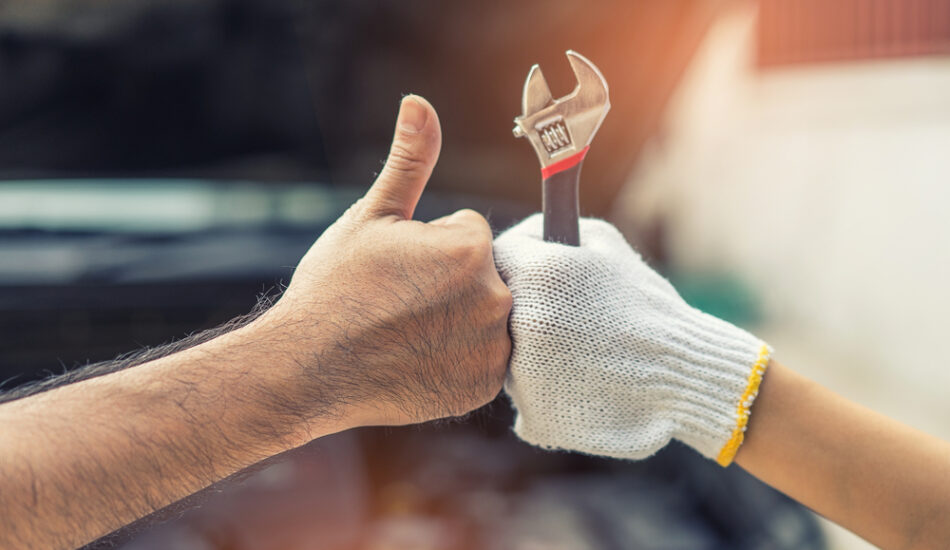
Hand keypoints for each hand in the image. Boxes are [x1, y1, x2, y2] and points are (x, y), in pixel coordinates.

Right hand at [258, 96, 511, 430]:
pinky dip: (460, 356)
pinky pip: (485, 356)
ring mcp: (492, 349)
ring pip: (486, 314)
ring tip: (408, 330)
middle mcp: (495, 299)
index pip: (470, 232)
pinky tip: (420, 357)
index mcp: (471, 249)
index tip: (397, 271)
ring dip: (459, 317)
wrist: (307, 370)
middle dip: (450, 281)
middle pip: (483, 274)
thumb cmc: (334, 289)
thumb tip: (419, 102)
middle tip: (400, 303)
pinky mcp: (484, 385)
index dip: (430, 247)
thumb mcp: (371, 216)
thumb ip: (410, 160)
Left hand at [493, 215, 769, 464]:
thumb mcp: (605, 244)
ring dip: (530, 350)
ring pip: (504, 356)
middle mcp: (522, 323)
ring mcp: (524, 374)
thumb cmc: (647, 305)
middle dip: (523, 308)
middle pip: (494, 310)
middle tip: (565, 317)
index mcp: (538, 275)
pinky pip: (524, 395)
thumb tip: (522, 232)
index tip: (536, 269)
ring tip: (579, 352)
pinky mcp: (534, 414)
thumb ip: (554, 230)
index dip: (519, 261)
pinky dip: (545, 389)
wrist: (686, 375)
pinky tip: (580, 382)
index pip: (498, 257)